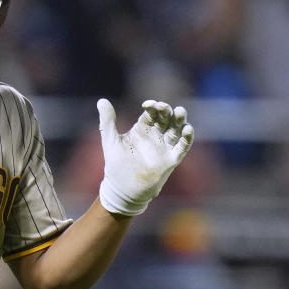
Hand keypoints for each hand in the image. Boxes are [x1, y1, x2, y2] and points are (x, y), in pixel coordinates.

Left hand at [97, 98, 193, 215]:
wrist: (121, 188)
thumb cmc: (115, 164)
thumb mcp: (110, 140)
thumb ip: (107, 121)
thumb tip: (101, 100)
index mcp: (142, 129)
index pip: (152, 113)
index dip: (153, 106)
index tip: (148, 104)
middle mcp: (155, 136)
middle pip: (166, 118)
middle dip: (167, 111)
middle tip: (163, 107)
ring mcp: (164, 147)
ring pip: (177, 129)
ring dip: (180, 120)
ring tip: (180, 111)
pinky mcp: (171, 159)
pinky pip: (182, 147)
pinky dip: (187, 138)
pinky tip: (187, 128)